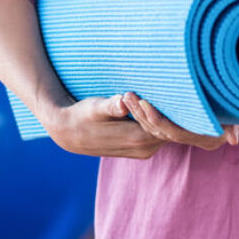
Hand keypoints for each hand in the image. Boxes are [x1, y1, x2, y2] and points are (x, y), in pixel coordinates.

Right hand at [45, 94, 165, 158]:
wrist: (70, 133)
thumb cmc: (83, 116)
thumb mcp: (95, 107)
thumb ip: (112, 106)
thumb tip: (123, 102)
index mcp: (137, 139)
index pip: (166, 123)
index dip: (165, 106)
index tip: (160, 87)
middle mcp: (144, 149)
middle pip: (169, 129)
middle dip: (168, 110)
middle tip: (165, 87)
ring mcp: (144, 152)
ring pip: (165, 132)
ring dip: (162, 115)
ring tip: (159, 93)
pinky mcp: (141, 150)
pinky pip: (158, 134)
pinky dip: (158, 121)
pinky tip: (153, 105)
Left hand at [122, 92, 238, 150]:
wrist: (236, 107)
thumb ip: (235, 126)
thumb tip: (234, 139)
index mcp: (201, 137)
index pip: (173, 132)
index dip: (158, 120)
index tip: (145, 103)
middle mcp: (187, 136)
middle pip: (158, 129)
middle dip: (141, 113)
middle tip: (127, 94)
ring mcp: (178, 131)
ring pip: (151, 125)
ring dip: (136, 111)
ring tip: (125, 93)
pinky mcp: (171, 122)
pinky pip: (152, 119)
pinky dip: (140, 110)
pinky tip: (129, 96)